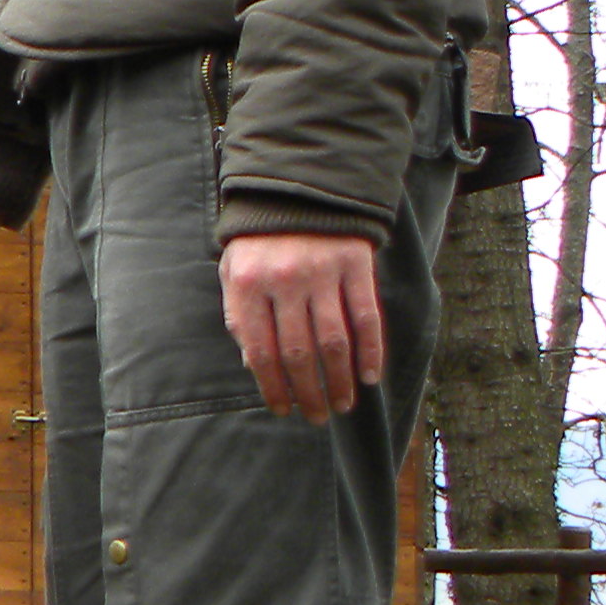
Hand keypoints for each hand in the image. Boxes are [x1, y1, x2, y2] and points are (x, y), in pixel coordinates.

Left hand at [220, 231, 384, 420]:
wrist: (298, 189)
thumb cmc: (260, 241)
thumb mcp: (234, 272)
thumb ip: (240, 316)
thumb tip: (254, 366)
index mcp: (248, 285)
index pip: (260, 351)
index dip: (272, 386)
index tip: (283, 409)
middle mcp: (285, 281)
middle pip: (299, 353)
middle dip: (308, 392)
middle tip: (316, 415)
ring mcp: (323, 273)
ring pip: (334, 342)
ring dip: (339, 380)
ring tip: (341, 404)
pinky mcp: (355, 265)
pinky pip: (366, 317)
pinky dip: (371, 351)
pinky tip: (369, 376)